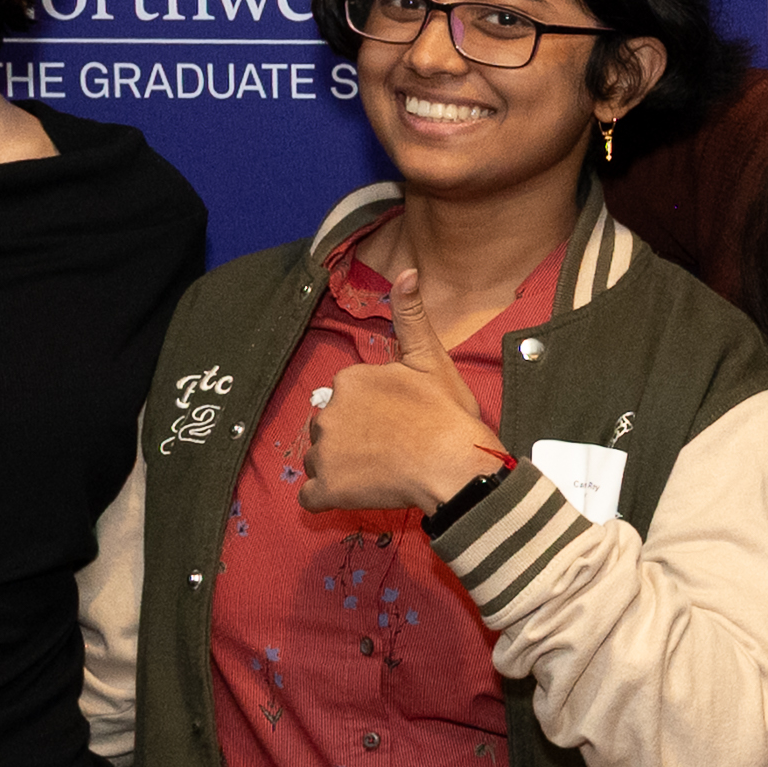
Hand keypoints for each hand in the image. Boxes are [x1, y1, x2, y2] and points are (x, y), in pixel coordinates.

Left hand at [302, 270, 509, 513]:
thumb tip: (407, 271)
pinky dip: (329, 496)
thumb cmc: (447, 415)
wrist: (455, 466)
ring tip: (382, 472)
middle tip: (394, 449)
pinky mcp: (326, 488)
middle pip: (331, 427)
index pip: (348, 397)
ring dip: (343, 467)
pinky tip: (358, 493)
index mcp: (350, 380)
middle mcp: (328, 412)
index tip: (401, 421)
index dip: (374, 412)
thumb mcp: (432, 360)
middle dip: (353, 438)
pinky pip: (312, 496)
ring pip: (322, 459)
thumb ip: (411, 317)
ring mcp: (324, 452)